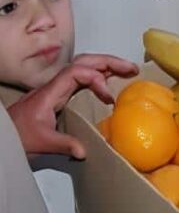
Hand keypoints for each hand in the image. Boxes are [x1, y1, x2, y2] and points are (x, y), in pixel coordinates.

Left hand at [8, 55, 135, 158]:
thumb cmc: (19, 137)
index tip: (108, 97)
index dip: (96, 79)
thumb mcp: (42, 143)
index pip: (77, 73)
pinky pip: (82, 77)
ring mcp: (58, 88)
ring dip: (105, 65)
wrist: (4, 136)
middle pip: (83, 62)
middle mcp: (55, 85)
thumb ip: (64, 144)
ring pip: (83, 66)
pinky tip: (110, 80)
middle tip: (132, 69)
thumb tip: (85, 151)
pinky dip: (99, 75)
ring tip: (127, 71)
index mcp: (50, 92)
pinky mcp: (60, 94)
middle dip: (109, 62)